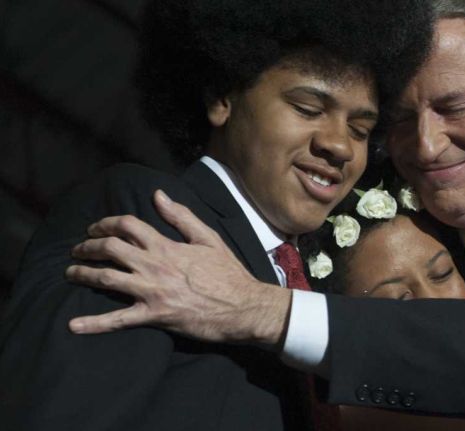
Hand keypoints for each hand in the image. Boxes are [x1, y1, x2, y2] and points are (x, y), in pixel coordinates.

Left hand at [66, 190, 290, 346]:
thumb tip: (158, 195)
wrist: (243, 307)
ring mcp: (152, 291)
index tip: (95, 228)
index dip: (106, 223)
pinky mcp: (154, 316)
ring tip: (70, 273)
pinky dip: (94, 323)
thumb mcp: (209, 239)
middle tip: (77, 249)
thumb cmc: (229, 273)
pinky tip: (73, 325)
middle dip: (87, 246)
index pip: (127, 226)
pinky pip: (118, 320)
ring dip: (82, 274)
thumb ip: (182, 217)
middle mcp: (154, 266)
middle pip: (110, 249)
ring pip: (106, 279)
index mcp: (167, 245)